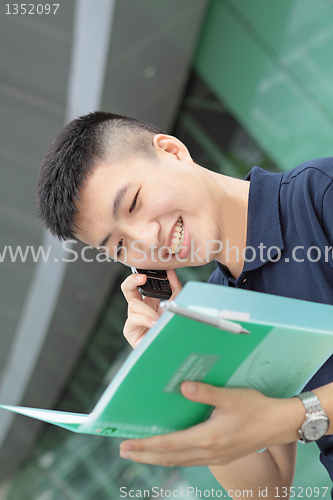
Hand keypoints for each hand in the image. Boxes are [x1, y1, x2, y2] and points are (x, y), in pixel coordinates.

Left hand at [119, 382, 303, 465]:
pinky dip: (174, 457)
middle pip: (169, 457)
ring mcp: (214, 458)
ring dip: (157, 458)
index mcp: (208, 438)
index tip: (126, 444)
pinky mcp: (220, 457)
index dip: (145, 446)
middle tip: (124, 451)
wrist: (278, 425)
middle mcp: (208, 452)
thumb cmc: (255, 408)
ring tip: (140, 453)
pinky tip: (169, 451)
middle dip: (145, 455)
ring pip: (179, 461)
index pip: (168, 444)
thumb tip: (183, 387)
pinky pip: (190, 460)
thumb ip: (206, 392)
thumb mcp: (231, 396)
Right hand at [121, 269, 181, 347]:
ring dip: (147, 310)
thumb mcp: (176, 302)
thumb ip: (174, 286)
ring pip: (133, 304)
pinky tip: (153, 323)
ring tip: (158, 318)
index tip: (146, 272)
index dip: (138, 276)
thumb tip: (170, 270)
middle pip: (127, 288)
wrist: (172, 347)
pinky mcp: (129, 330)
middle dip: (132, 281)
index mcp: (148, 299)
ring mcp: (133, 318)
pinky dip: (144, 319)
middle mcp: (139, 307)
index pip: (138, 283)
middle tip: (142, 278)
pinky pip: (133, 319)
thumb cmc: (172, 326)